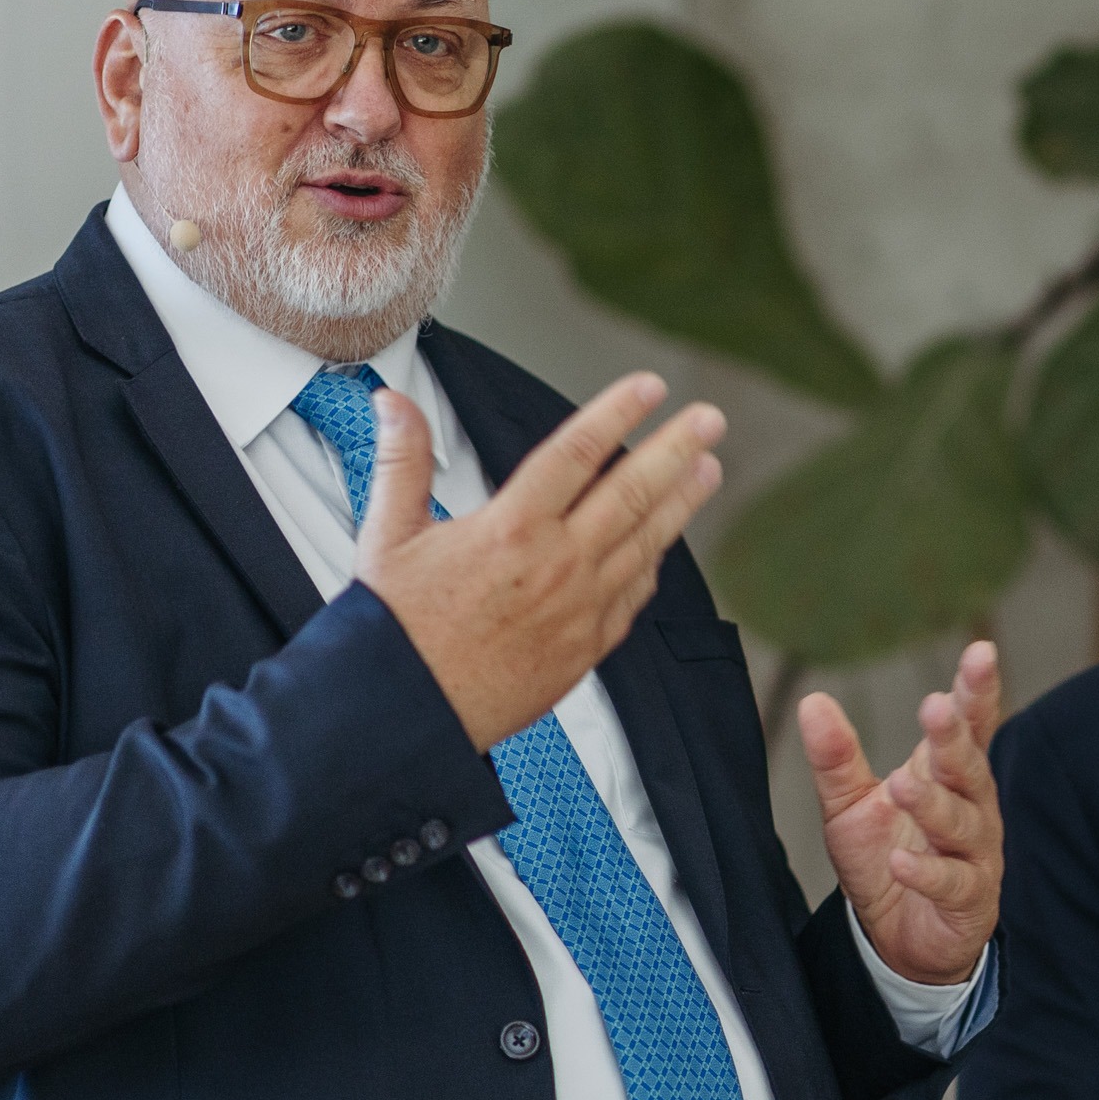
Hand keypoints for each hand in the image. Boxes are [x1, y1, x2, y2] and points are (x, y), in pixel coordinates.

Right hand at [356, 375, 723, 750]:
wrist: (410, 712)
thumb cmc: (397, 629)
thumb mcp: (388, 535)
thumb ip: (402, 461)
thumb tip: (392, 402)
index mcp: (511, 529)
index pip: (577, 452)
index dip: (617, 412)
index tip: (649, 387)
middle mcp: (557, 564)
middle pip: (631, 492)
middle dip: (677, 449)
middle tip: (710, 419)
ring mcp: (581, 607)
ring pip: (646, 542)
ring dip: (681, 501)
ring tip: (708, 468)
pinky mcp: (589, 645)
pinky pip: (635, 593)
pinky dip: (653, 560)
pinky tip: (664, 540)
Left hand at [802, 641, 1003, 987]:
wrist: (900, 938)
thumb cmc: (884, 858)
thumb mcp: (849, 805)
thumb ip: (837, 758)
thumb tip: (813, 701)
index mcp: (947, 775)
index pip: (971, 725)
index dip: (976, 691)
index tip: (981, 653)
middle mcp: (972, 808)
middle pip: (970, 767)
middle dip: (954, 738)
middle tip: (934, 708)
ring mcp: (975, 855)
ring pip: (962, 822)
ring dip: (933, 803)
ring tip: (903, 785)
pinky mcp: (969, 901)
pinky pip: (952, 883)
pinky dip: (927, 872)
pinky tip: (901, 860)